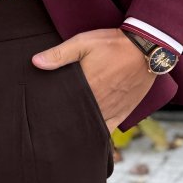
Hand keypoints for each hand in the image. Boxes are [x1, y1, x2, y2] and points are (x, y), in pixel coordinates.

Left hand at [32, 28, 155, 133]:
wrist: (146, 48)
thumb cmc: (113, 44)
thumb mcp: (83, 42)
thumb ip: (59, 54)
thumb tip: (35, 62)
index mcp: (86, 87)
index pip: (63, 106)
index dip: (52, 111)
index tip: (40, 114)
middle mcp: (98, 103)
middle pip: (75, 118)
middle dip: (63, 121)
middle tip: (49, 126)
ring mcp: (111, 109)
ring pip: (90, 127)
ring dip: (78, 129)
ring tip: (64, 134)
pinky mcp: (123, 112)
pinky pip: (108, 130)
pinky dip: (97, 135)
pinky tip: (87, 140)